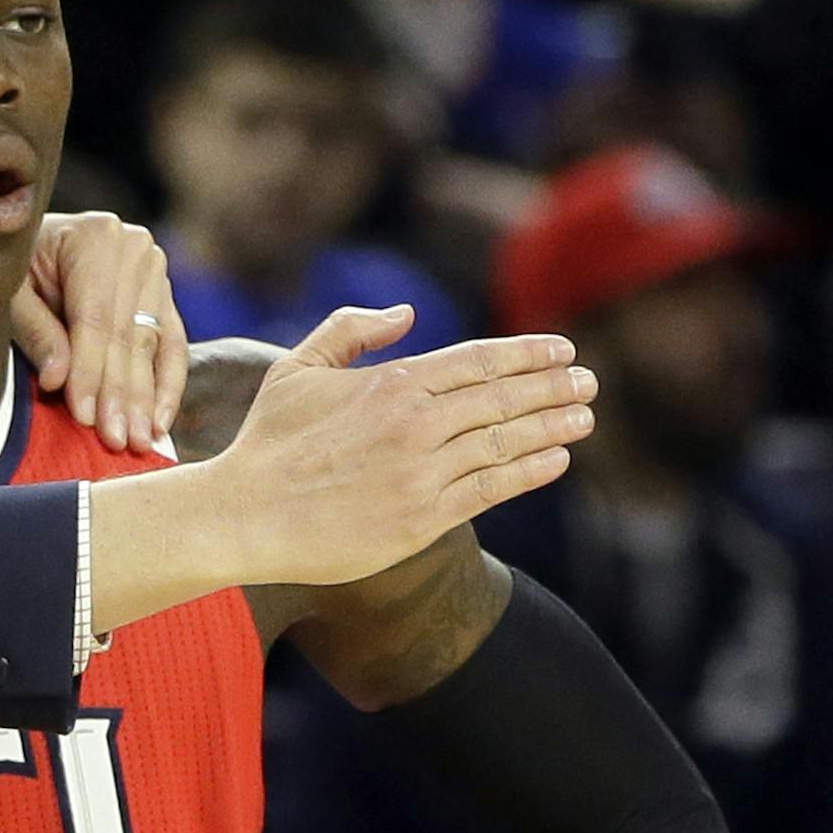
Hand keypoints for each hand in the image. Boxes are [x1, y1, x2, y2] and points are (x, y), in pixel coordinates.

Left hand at [10, 212, 186, 453]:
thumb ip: (35, 331)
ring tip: (139, 441)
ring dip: (145, 398)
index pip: (96, 319)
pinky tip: (160, 423)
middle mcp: (134, 249)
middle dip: (120, 394)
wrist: (34, 246)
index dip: (90, 372)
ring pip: (151, 346)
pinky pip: (172, 346)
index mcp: (96, 237)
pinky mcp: (163, 297)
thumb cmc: (14, 271)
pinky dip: (167, 386)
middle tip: (116, 441)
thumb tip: (58, 379)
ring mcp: (155, 271)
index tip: (84, 417)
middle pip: (127, 335)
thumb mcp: (9, 293)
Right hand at [207, 305, 594, 587]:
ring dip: (553, 426)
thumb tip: (406, 314)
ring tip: (583, 417)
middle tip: (587, 381)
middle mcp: (416, 424)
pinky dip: (530, 470)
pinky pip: (492, 488)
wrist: (245, 515)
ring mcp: (423, 473)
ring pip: (506, 441)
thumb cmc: (267, 442)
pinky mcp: (422, 518)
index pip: (479, 360)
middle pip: (504, 398)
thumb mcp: (297, 370)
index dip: (528, 353)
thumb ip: (350, 330)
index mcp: (391, 382)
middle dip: (554, 386)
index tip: (562, 349)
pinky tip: (555, 458)